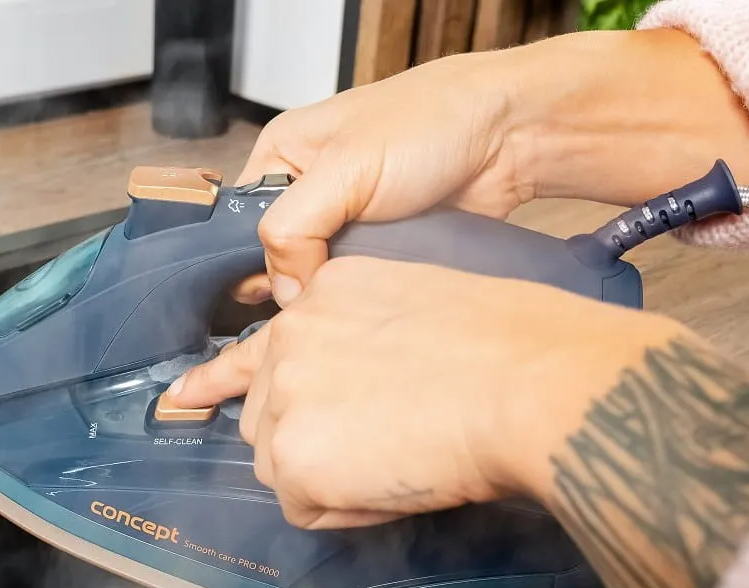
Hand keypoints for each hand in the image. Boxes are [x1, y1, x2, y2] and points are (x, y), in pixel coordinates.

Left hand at [169, 256, 682, 528]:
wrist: (527, 383)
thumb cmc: (509, 347)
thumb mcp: (419, 309)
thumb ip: (362, 341)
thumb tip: (352, 395)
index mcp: (321, 297)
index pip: (253, 345)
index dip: (219, 380)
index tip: (184, 394)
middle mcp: (288, 338)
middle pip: (266, 417)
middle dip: (310, 441)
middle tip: (381, 446)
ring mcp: (283, 397)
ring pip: (281, 465)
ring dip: (326, 477)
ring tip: (397, 462)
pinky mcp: (293, 455)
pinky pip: (306, 506)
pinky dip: (347, 509)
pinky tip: (394, 484)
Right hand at [231, 50, 528, 306]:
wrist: (509, 136)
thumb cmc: (431, 124)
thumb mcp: (344, 170)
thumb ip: (293, 229)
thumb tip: (284, 292)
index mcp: (280, 158)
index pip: (239, 227)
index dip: (253, 265)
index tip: (271, 296)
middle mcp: (308, 191)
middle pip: (276, 260)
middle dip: (294, 285)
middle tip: (315, 302)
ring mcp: (345, 222)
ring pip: (317, 279)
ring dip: (332, 293)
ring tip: (348, 303)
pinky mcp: (379, 247)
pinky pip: (355, 285)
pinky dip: (362, 295)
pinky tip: (372, 302)